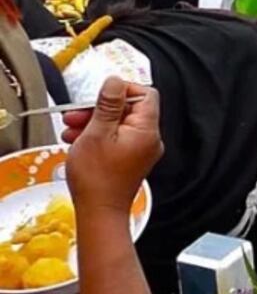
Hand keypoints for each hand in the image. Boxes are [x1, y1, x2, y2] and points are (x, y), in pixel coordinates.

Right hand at [63, 79, 163, 216]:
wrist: (99, 212)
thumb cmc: (97, 178)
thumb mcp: (97, 133)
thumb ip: (108, 105)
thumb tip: (115, 81)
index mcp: (147, 130)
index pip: (145, 95)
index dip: (122, 90)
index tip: (100, 94)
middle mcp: (149, 139)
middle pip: (128, 109)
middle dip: (99, 108)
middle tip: (75, 114)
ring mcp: (140, 150)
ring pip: (118, 124)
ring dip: (93, 122)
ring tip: (70, 130)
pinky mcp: (130, 159)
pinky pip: (116, 139)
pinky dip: (97, 136)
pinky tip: (77, 140)